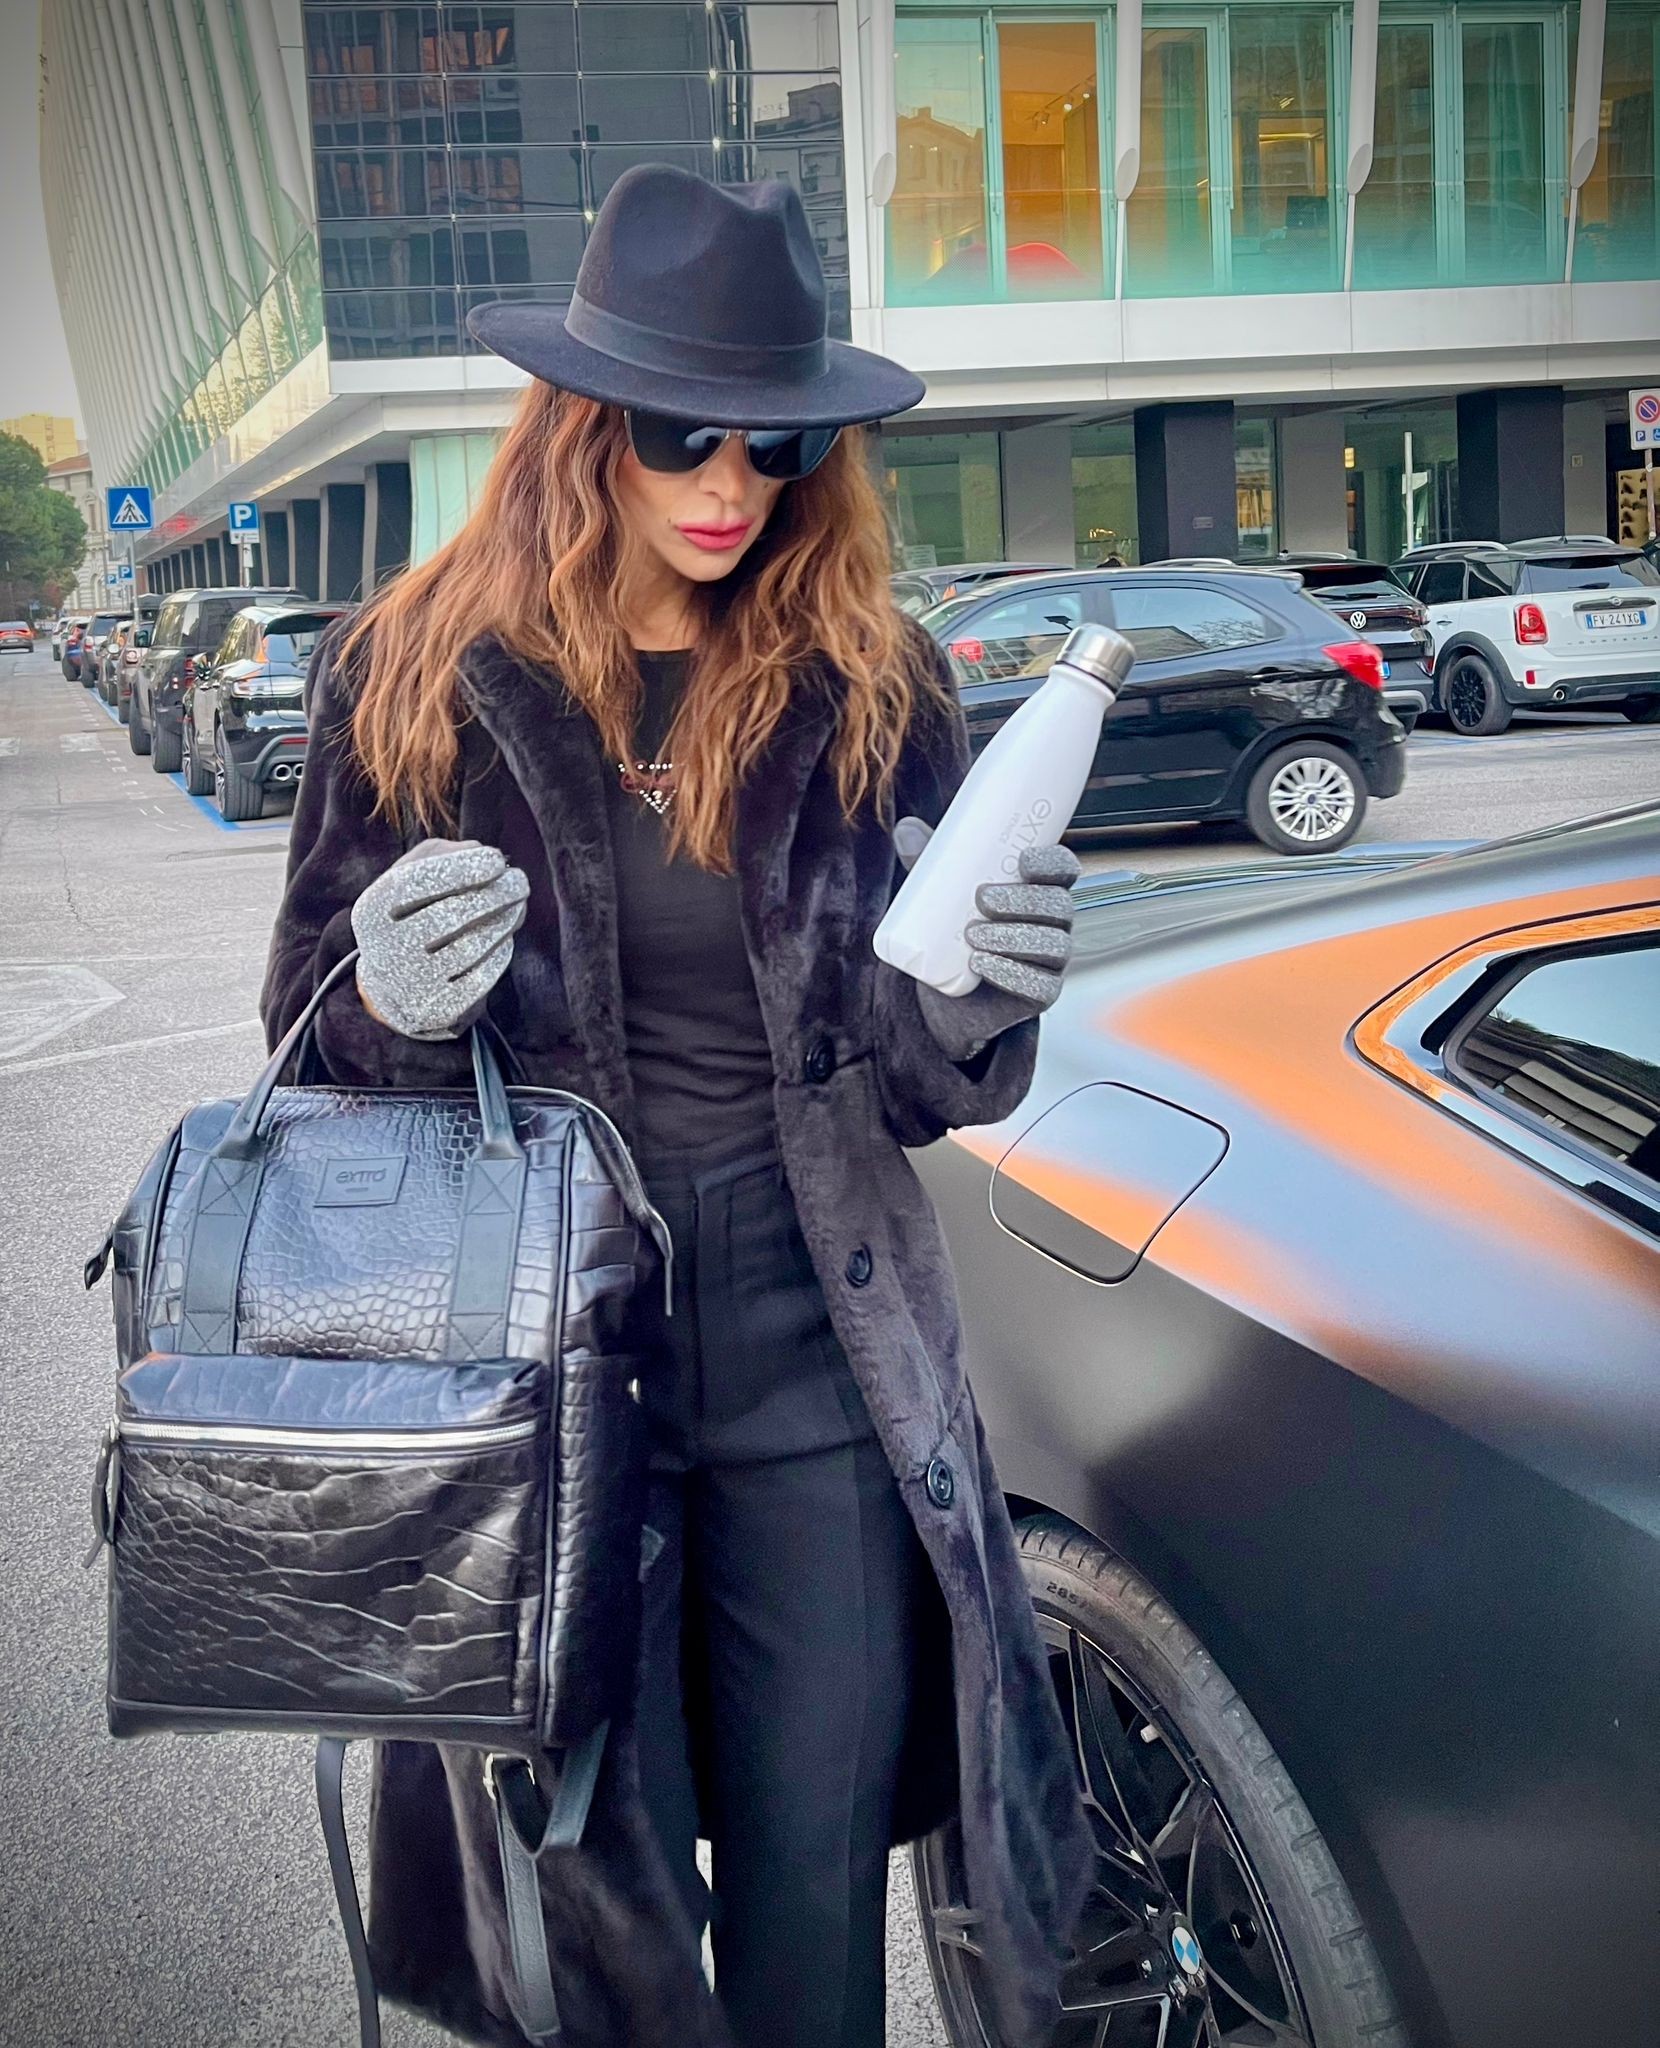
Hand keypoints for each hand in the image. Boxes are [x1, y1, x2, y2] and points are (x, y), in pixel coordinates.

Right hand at [350, 838, 529, 1040]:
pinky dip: (500, 953)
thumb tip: (479, 851)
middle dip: (494, 895)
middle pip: (448, 918)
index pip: (415, 883)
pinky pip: (481, 977)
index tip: (496, 859)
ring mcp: (411, 984)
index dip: (461, 869)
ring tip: (518, 905)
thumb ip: (440, 854)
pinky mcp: (438, 1009)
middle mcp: (385, 950)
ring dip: (504, 922)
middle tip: (520, 881)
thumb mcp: (409, 878)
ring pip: (470, 948)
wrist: (394, 985)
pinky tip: (504, 938)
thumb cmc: (410, 915)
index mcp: (371, 911)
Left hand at [893, 817, 1079, 1062]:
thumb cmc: (953, 934)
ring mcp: (1051, 961)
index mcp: (1039, 890)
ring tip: (971, 936)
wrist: (949, 997)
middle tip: (981, 899)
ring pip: (1053, 945)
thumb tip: (906, 829)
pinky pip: (1041, 986)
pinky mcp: (1042, 994)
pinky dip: (1010, 974)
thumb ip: (929, 863)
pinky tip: (980, 964)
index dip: (1052, 862)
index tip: (1022, 860)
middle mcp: (1054, 924)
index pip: (1063, 869)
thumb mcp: (941, 895)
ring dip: (1012, 938)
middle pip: (1059, 905)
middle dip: (1023, 900)